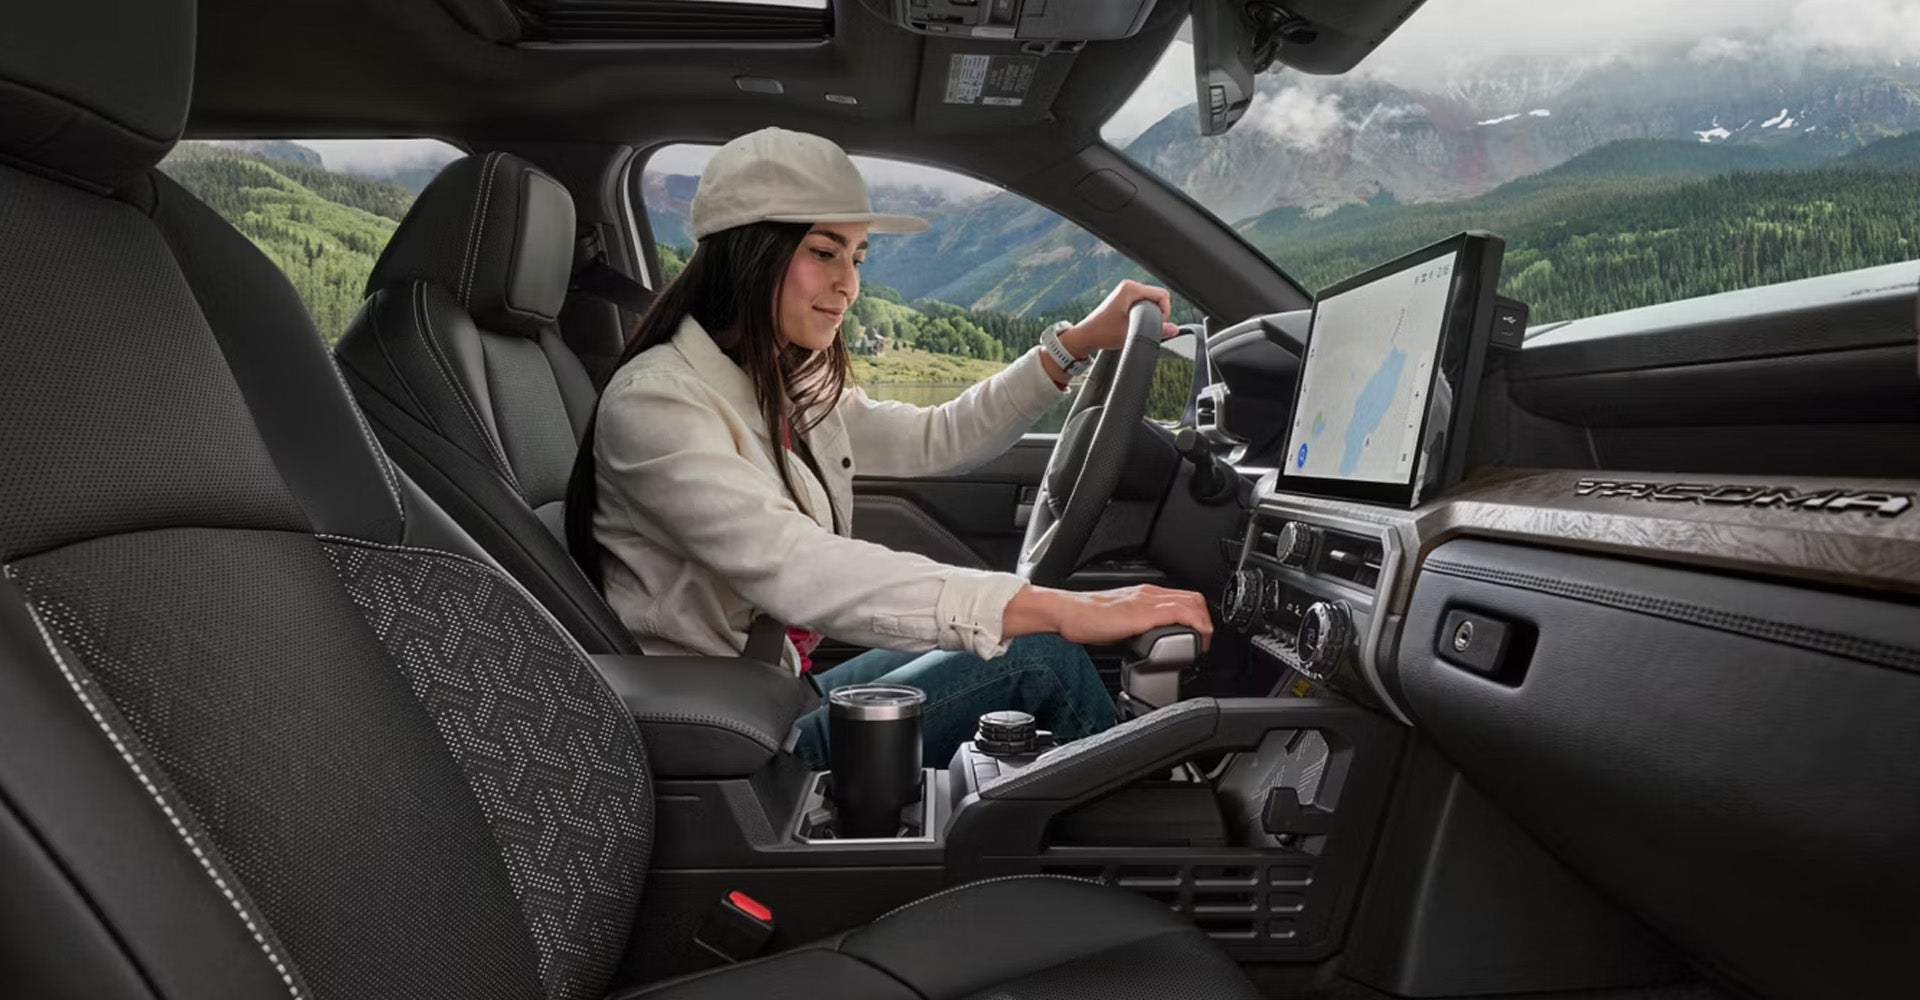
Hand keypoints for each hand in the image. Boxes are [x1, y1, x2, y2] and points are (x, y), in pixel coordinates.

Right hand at [1001, 583, 1213, 651]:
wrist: (1066, 612)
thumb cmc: (1085, 619)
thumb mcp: (1119, 622)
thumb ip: (1136, 628)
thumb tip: (1147, 645)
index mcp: (1144, 594)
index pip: (1183, 597)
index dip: (1198, 615)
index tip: (1199, 634)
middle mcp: (1149, 594)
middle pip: (1194, 598)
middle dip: (1206, 620)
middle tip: (1204, 642)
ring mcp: (1147, 602)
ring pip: (1192, 603)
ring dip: (1204, 624)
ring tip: (1201, 644)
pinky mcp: (1142, 614)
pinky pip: (1180, 613)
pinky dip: (1195, 626)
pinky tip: (1195, 640)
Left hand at [1060, 279, 1180, 357]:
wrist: (1086, 336)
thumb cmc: (1103, 332)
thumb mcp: (1133, 333)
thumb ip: (1158, 331)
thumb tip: (1174, 329)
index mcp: (1131, 288)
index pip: (1163, 295)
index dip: (1165, 312)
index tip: (1156, 325)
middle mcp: (1129, 287)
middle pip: (1157, 298)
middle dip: (1157, 314)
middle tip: (1146, 328)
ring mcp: (1126, 292)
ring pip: (1151, 303)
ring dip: (1150, 316)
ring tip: (1138, 327)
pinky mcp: (1124, 299)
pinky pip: (1143, 305)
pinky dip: (1144, 315)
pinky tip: (1134, 325)